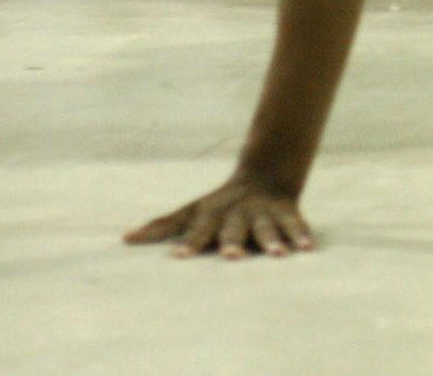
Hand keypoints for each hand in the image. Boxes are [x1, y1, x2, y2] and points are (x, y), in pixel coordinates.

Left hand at [127, 173, 315, 259]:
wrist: (263, 172)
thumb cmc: (219, 205)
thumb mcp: (191, 211)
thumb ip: (162, 226)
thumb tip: (125, 238)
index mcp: (212, 213)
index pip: (198, 230)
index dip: (188, 243)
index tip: (177, 258)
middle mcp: (237, 212)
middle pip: (234, 228)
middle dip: (233, 241)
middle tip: (230, 257)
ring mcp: (262, 212)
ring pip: (267, 227)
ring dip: (272, 240)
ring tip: (276, 256)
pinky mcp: (286, 213)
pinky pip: (296, 224)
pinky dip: (301, 236)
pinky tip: (306, 250)